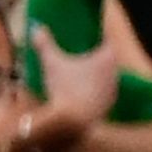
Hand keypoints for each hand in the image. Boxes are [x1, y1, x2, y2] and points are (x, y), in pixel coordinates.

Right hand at [29, 19, 119, 135]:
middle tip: (80, 52)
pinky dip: (92, 91)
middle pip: (108, 59)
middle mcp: (115, 74)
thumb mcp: (52, 63)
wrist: (72, 124)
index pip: (108, 40)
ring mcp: (113, 92)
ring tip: (78, 73)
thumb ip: (45, 44)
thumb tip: (36, 28)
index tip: (90, 34)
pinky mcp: (107, 108)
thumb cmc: (65, 88)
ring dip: (94, 75)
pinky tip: (78, 92)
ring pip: (105, 78)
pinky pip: (101, 94)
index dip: (99, 36)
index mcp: (108, 58)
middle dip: (95, 55)